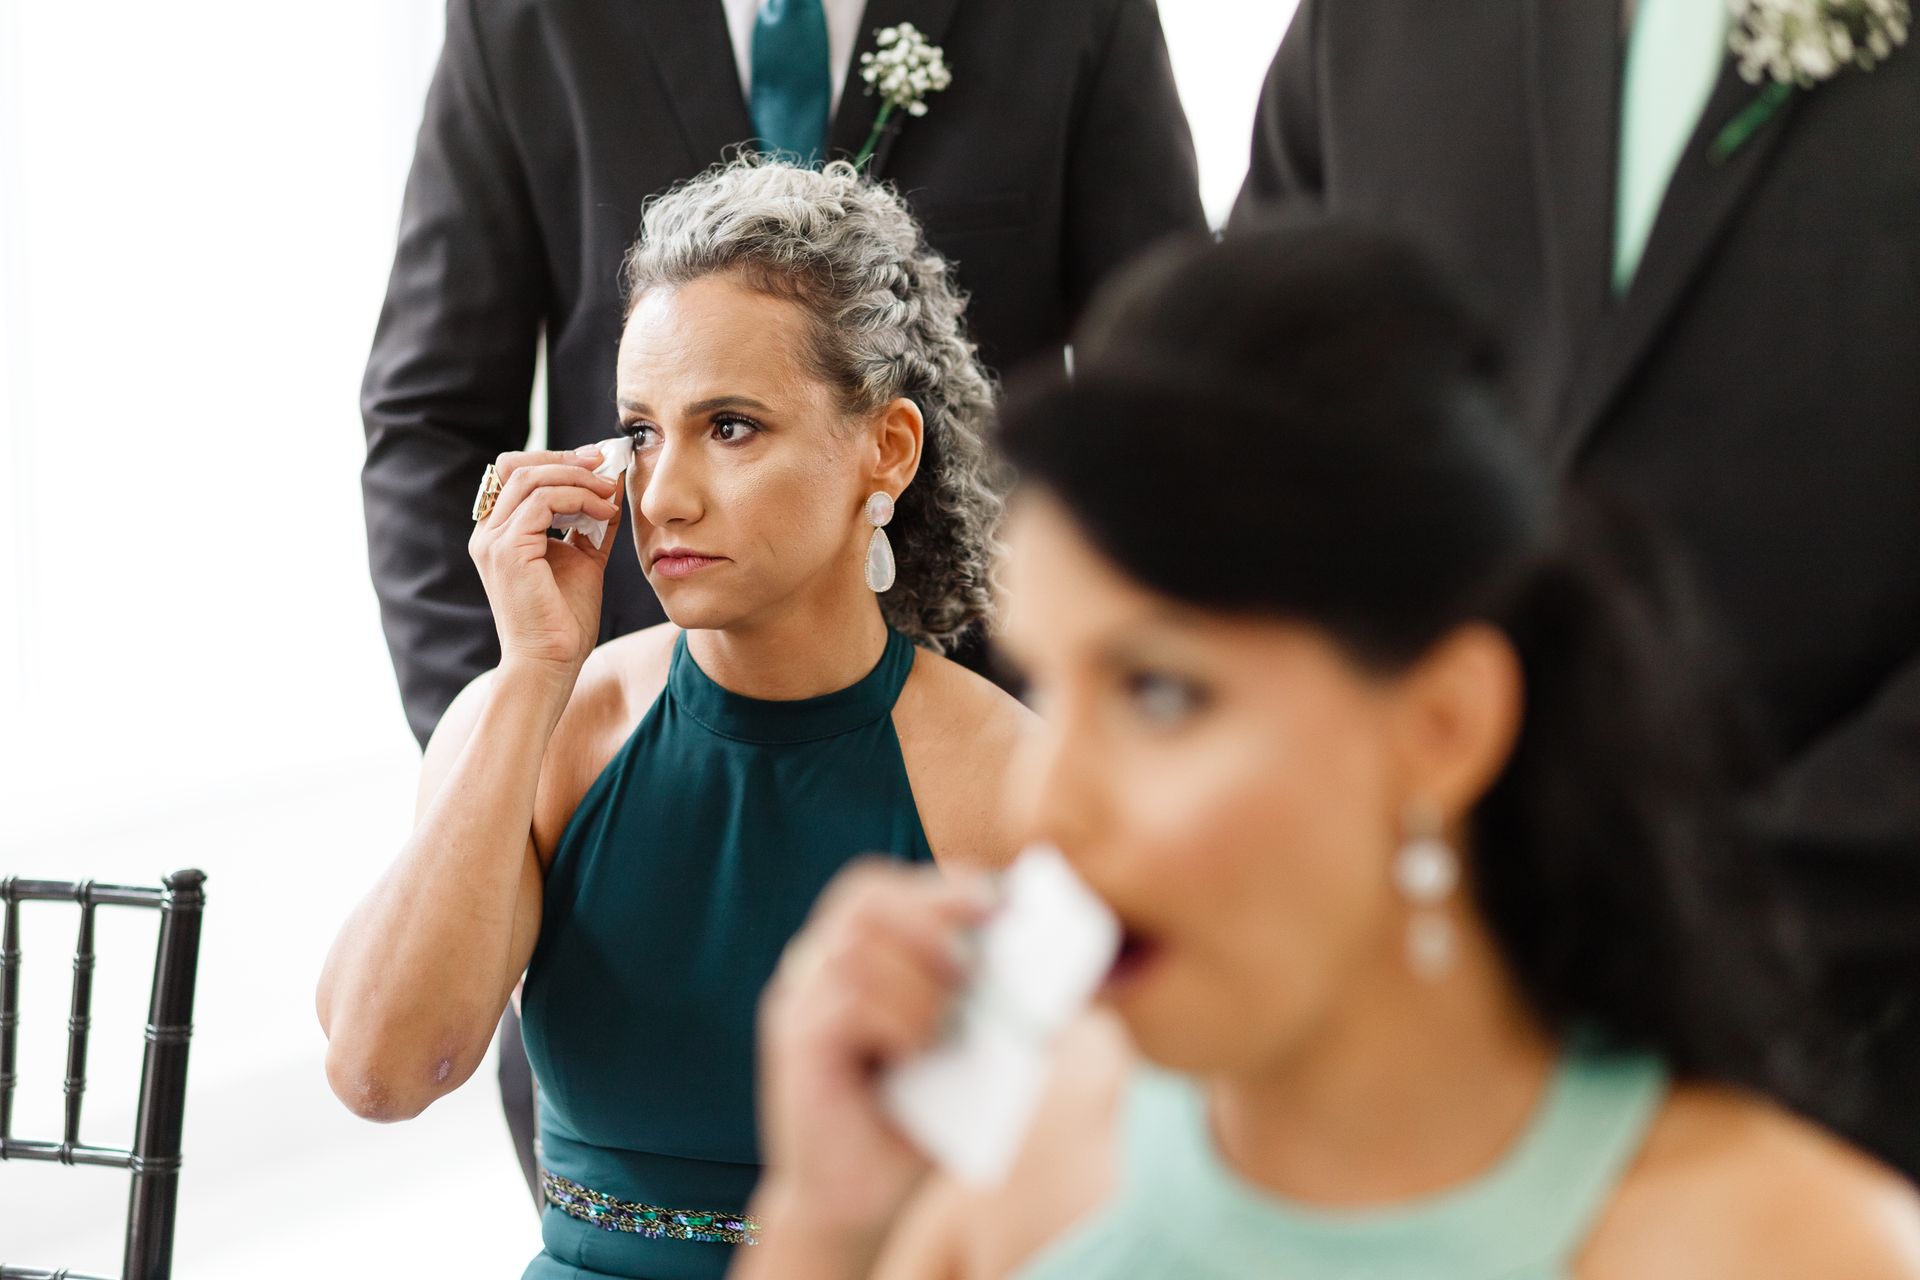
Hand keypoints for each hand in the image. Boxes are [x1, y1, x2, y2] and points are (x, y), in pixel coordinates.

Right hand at [468, 446, 622, 677]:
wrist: (551, 663)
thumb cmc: (564, 620)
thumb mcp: (582, 559)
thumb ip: (589, 523)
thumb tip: (611, 485)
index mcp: (498, 532)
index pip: (516, 472)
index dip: (555, 460)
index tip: (596, 462)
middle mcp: (487, 532)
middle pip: (517, 465)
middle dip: (564, 459)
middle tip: (603, 463)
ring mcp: (492, 539)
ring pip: (531, 478)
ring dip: (578, 478)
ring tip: (609, 493)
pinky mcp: (507, 549)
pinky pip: (543, 501)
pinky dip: (578, 498)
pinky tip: (603, 512)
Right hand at [755, 861, 993, 1250]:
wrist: (857, 1203)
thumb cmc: (911, 1121)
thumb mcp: (960, 1051)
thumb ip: (989, 1006)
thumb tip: (1053, 974)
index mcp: (853, 955)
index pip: (881, 887)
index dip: (942, 885)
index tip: (999, 902)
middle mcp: (816, 967)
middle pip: (864, 898)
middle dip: (930, 916)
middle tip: (970, 967)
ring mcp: (798, 1000)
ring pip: (857, 947)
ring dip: (918, 982)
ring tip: (943, 1030)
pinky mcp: (794, 1042)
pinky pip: (846, 1001)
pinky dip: (898, 1019)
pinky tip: (915, 1051)